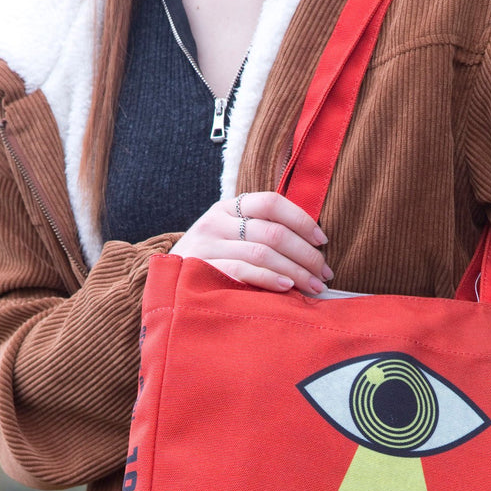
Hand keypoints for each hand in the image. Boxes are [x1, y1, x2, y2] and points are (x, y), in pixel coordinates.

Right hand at [171, 191, 332, 294]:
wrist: (166, 282)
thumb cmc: (210, 262)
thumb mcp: (230, 238)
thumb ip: (261, 232)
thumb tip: (313, 245)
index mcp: (228, 207)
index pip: (272, 203)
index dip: (302, 221)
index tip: (323, 242)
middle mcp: (216, 221)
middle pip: (273, 232)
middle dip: (306, 254)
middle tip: (324, 273)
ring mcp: (207, 245)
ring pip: (262, 252)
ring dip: (295, 271)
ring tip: (313, 287)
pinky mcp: (202, 268)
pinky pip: (243, 270)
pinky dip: (269, 278)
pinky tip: (287, 288)